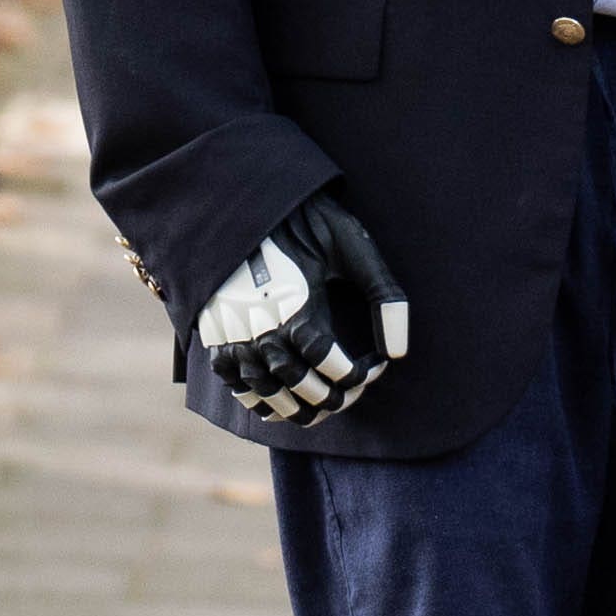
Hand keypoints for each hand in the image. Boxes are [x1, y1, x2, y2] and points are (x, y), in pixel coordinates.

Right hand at [200, 191, 411, 423]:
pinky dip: (258, 402)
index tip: (377, 366)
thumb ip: (384, 294)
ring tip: (321, 409)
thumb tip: (398, 351)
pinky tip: (278, 406)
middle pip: (302, 387)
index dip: (359, 375)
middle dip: (333, 398)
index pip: (332, 366)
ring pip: (268, 394)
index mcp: (297, 309)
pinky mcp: (216, 337)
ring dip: (298, 410)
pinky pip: (235, 385)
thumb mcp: (353, 248)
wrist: (246, 206)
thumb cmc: (307, 223)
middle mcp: (262, 330)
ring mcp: (235, 337)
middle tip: (353, 393)